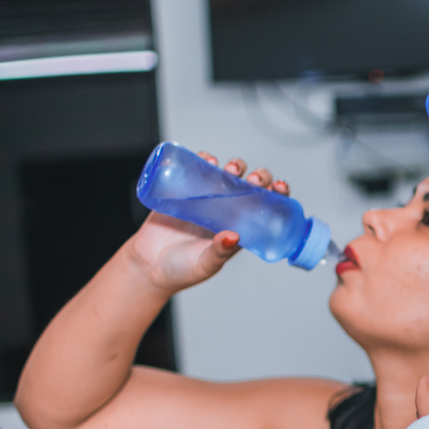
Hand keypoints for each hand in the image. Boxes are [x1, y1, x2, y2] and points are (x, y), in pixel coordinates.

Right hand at [125, 155, 289, 293]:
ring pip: (228, 174)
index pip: (266, 208)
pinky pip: (197, 170)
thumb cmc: (182, 270)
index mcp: (240, 228)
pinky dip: (204, 159)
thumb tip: (232, 237)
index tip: (280, 188)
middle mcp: (227, 211)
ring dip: (235, 166)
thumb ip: (220, 252)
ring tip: (231, 168)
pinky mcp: (184, 192)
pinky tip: (207, 158)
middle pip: (251, 186)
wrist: (148, 266)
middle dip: (259, 177)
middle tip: (253, 180)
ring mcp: (207, 199)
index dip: (277, 195)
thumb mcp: (206, 265)